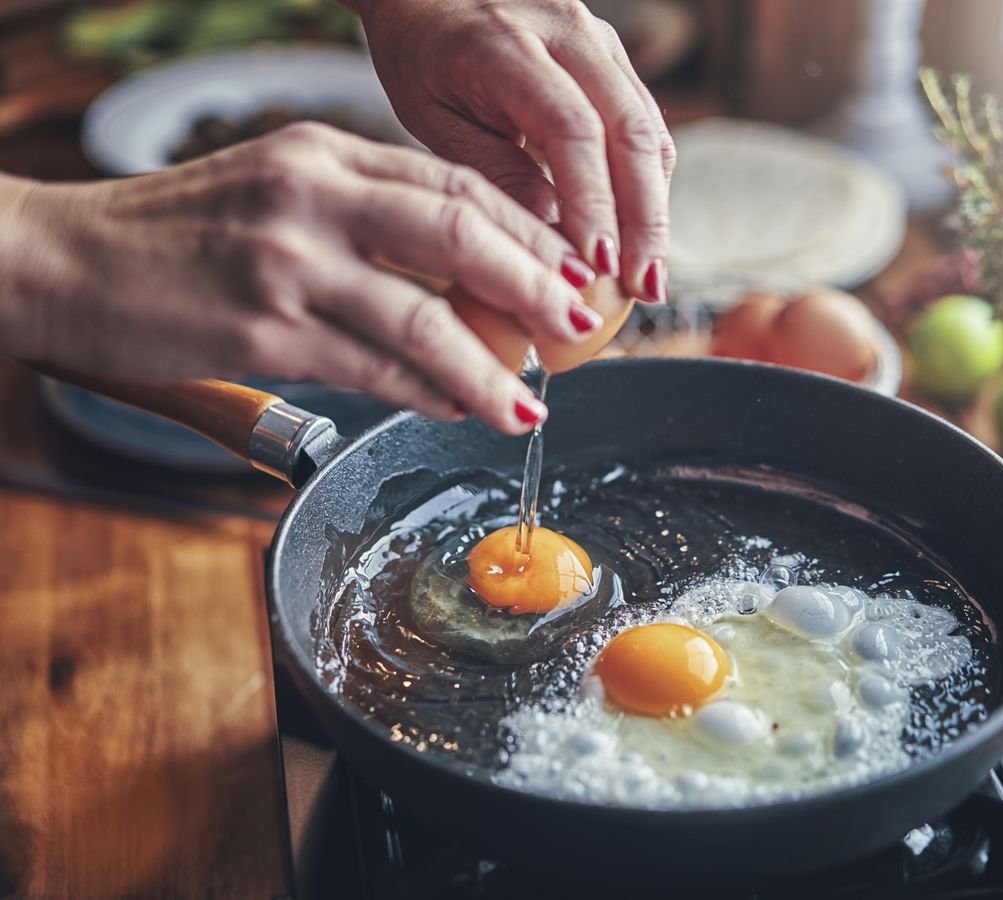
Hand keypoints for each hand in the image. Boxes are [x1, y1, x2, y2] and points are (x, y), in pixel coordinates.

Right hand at [0, 123, 605, 433]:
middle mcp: (311, 195)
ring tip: (530, 401)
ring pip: (425, 316)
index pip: (452, 183)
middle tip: (578, 323)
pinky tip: (460, 408)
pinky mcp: (264, 331)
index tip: (566, 268)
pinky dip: (428, 393)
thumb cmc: (175, 235)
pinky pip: (374, 368)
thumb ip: (360, 217)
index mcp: (321, 153)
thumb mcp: (274, 193)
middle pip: (458, 232)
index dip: (525, 230)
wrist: (61, 262)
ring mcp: (287, 262)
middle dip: (535, 284)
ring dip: (491, 367)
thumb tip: (455, 277)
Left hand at [357, 0, 674, 303]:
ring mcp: (599, 40)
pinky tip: (638, 235)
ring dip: (655, 209)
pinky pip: (644, 126)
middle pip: (630, 132)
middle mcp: (568, 32)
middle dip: (644, 220)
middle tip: (644, 287)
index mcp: (507, 45)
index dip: (594, 204)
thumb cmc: (421, 54)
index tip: (598, 267)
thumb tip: (553, 242)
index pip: (573, 130)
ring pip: (649, 131)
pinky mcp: (613, 57)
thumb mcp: (434, 117)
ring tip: (649, 274)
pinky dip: (646, 185)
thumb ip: (493, 172)